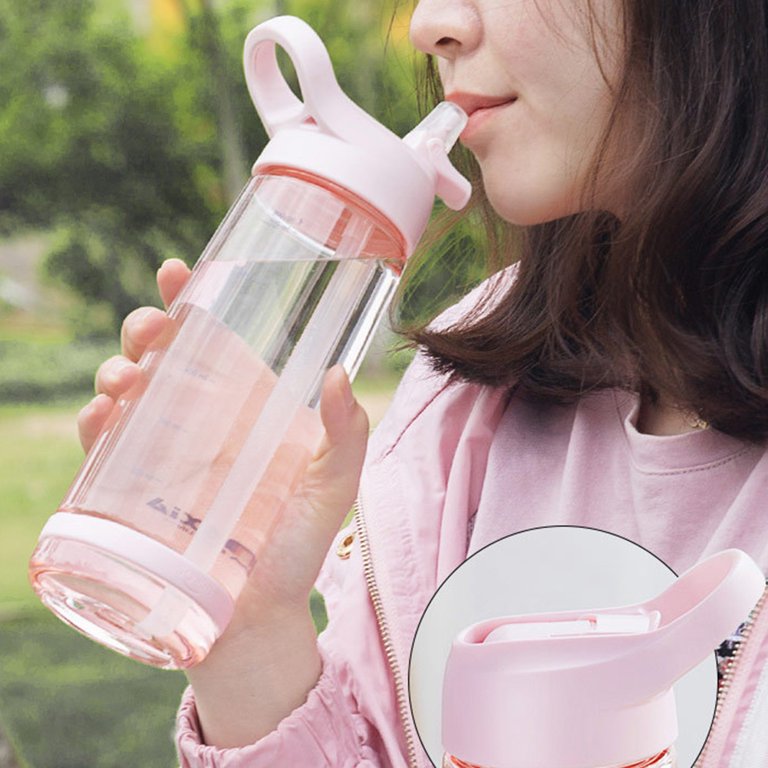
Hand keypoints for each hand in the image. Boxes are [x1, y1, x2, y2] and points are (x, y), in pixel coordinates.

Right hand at [78, 258, 369, 745]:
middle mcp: (203, 424)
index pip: (216, 342)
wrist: (255, 620)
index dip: (192, 302)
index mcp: (247, 409)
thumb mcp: (334, 487)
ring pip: (126, 393)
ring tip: (125, 381)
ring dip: (115, 373)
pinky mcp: (134, 494)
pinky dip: (93, 427)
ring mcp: (165, 457)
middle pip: (163, 358)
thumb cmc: (298, 550)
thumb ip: (346, 435)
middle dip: (146, 331)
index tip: (177, 271)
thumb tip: (340, 374)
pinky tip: (99, 420)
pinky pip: (102, 449)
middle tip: (150, 333)